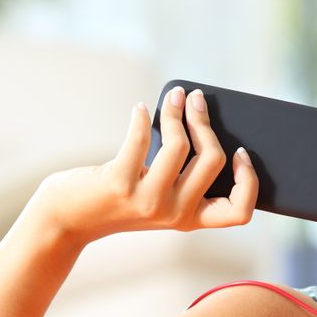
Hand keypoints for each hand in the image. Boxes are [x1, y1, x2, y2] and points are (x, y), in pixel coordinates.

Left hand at [29, 86, 258, 246]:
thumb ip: (181, 176)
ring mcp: (148, 201)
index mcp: (190, 219)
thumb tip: (201, 119)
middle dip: (206, 122)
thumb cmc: (115, 199)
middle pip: (212, 160)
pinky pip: (141, 138)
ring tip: (172, 97)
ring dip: (176, 112)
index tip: (239, 151)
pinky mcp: (120, 184)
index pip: (239, 211)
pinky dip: (141, 117)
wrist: (68, 218)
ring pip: (181, 146)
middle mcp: (174, 213)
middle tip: (196, 100)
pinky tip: (138, 109)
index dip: (248, 180)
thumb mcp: (157, 197)